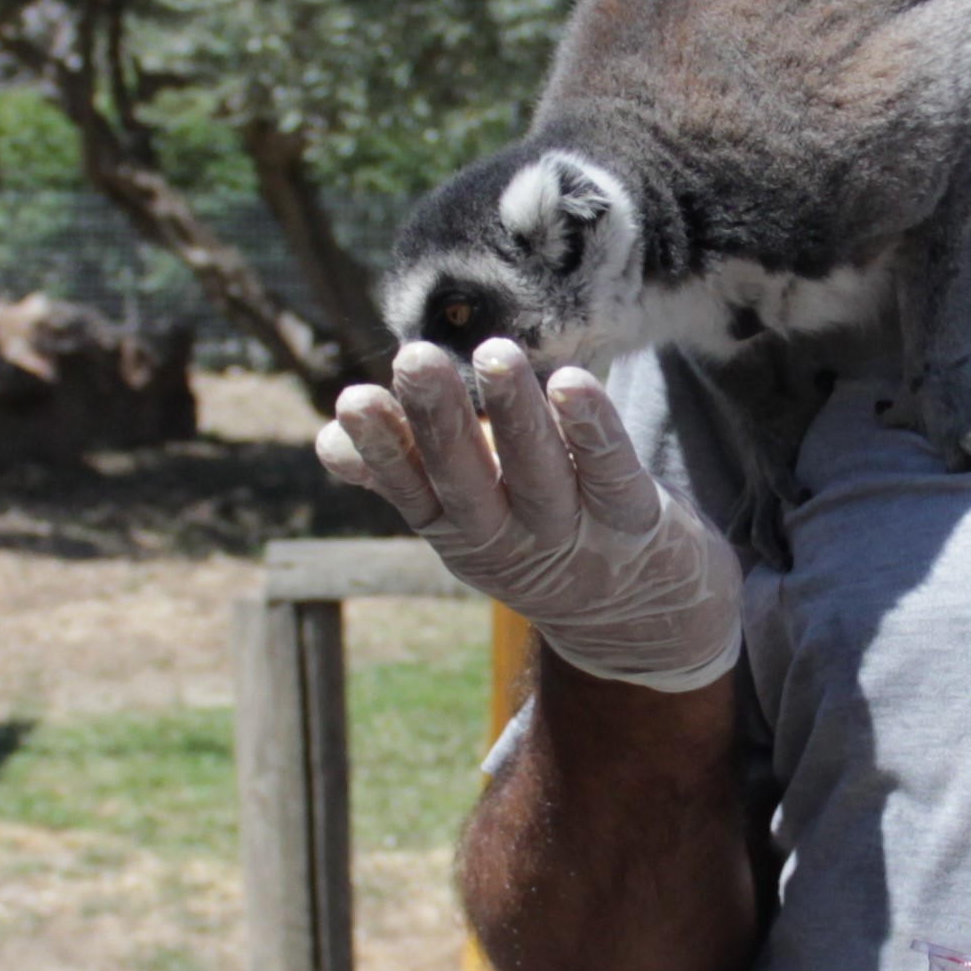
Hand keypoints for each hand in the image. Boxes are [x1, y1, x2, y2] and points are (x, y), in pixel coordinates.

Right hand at [316, 340, 739, 692]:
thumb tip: (329, 441)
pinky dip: (592, 431)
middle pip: (469, 480)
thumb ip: (405, 473)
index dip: (384, 449)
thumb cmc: (535, 539)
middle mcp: (510, 535)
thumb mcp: (463, 517)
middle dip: (440, 421)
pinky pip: (612, 471)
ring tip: (495, 353)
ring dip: (518, 414)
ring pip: (541, 472)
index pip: (413, 489)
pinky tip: (572, 384)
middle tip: (414, 358)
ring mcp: (572, 530)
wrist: (641, 616)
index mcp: (460, 530)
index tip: (353, 401)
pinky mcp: (634, 518)